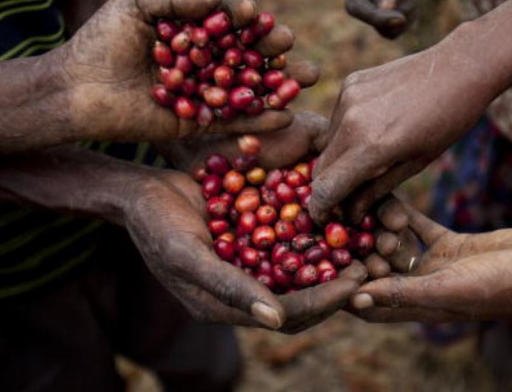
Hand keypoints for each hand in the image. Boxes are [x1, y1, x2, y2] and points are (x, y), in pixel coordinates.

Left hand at [55, 0, 310, 142]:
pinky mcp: (197, 126)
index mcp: (192, 35)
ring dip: (280, 84)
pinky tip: (286, 115)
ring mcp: (203, 97)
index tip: (259, 18)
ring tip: (308, 77)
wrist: (77, 90)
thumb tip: (218, 0)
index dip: (248, 22)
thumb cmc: (101, 42)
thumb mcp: (136, 6)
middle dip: (274, 52)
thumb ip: (176, 0)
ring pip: (249, 90)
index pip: (231, 26)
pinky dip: (260, 122)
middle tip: (292, 46)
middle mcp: (203, 66)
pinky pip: (234, 123)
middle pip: (248, 57)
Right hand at [155, 112, 373, 332]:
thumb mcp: (188, 256)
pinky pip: (290, 246)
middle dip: (337, 286)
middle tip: (371, 265)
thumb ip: (229, 287)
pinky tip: (339, 221)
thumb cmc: (156, 225)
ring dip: (333, 264)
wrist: (141, 191)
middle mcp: (243, 292)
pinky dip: (315, 239)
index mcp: (226, 307)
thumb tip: (276, 320)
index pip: (287, 316)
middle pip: (302, 300)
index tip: (356, 283)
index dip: (323, 301)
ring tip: (364, 245)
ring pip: (301, 274)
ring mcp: (248, 266)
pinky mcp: (252, 241)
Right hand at [309, 36, 493, 224]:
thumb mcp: (415, 164)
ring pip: (327, 143)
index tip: (327, 217)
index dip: (322, 208)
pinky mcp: (349, 82)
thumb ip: (376, 189)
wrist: (459, 68)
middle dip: (329, 185)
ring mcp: (347, 98)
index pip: (325, 189)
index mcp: (370, 147)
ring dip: (339, 158)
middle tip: (349, 195)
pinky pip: (336, 118)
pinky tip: (374, 127)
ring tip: (369, 158)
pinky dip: (346, 132)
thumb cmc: (447, 122)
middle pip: (321, 168)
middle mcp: (350, 122)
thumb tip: (351, 214)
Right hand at [346, 0, 442, 38]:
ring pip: (384, 27)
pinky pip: (394, 27)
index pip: (355, 4)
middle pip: (371, 18)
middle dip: (397, 10)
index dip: (374, 17)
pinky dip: (408, 17)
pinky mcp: (389, 6)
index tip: (400, 19)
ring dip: (405, 13)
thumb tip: (384, 9)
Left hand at [350, 204, 511, 322]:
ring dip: (378, 229)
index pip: (367, 304)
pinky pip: (417, 227)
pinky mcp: (448, 243)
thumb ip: (402, 293)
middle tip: (336, 225)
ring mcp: (434, 264)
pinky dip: (402, 214)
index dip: (343, 288)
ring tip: (358, 206)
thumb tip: (356, 300)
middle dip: (357, 250)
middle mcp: (420, 287)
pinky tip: (384, 194)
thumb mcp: (447, 289)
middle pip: (376, 270)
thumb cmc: (500, 287)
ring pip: (394, 245)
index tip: (321, 263)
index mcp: (415, 307)